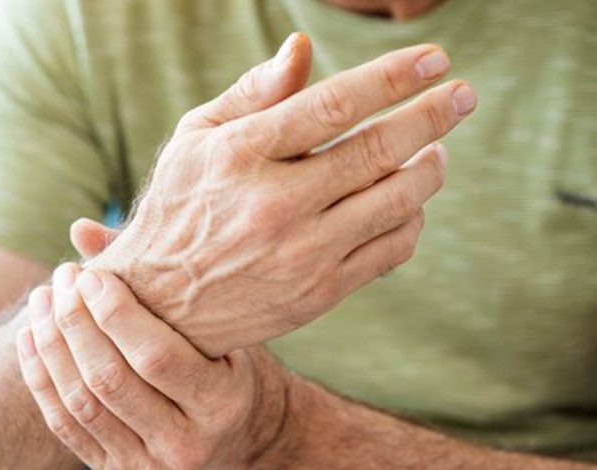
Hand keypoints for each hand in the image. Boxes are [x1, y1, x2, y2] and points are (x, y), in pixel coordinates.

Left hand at [17, 264, 288, 468]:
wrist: (241, 436)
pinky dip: (41, 380)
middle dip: (76, 323)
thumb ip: (159, 281)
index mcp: (220, 404)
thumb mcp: (220, 330)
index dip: (115, 313)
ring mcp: (147, 465)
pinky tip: (31, 338)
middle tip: (62, 279)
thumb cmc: (229, 368)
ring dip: (52, 346)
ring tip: (42, 301)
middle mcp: (185, 444)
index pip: (155, 357)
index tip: (90, 274)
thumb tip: (82, 230)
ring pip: (81, 404)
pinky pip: (66, 427)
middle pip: (110, 380)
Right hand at [88, 33, 476, 356]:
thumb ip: (251, 94)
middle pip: (376, 151)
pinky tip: (408, 203)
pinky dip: (412, 220)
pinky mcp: (320, 293)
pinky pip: (390, 250)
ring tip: (437, 152)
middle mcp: (274, 205)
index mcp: (240, 156)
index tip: (435, 61)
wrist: (162, 307)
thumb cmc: (179, 208)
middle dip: (433, 116)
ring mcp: (301, 254)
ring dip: (430, 169)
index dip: (391, 78)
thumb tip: (302, 48)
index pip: (332, 105)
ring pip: (396, 202)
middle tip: (464, 95)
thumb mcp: (196, 141)